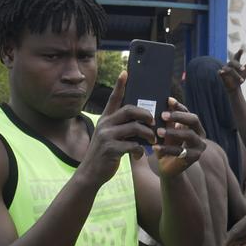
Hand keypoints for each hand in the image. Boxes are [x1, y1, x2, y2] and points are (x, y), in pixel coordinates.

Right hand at [78, 71, 157, 185]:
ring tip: (153, 140)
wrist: (91, 173)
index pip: (113, 99)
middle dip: (145, 114)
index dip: (120, 85)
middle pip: (129, 110)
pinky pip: (134, 145)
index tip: (126, 72)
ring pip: (135, 127)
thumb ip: (122, 128)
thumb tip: (142, 123)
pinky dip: (141, 150)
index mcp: (105, 119)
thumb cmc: (105, 154)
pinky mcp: (111, 149)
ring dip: (148, 134)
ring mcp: (107, 136)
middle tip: (154, 121)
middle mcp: (105, 124)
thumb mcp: (110, 137)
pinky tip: (139, 155)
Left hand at [153, 98, 206, 177]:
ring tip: (159, 132)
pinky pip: (181, 151)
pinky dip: (167, 149)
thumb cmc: (167, 146)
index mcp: (194, 126)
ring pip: (189, 135)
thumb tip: (160, 104)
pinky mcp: (194, 157)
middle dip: (178, 116)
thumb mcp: (166, 131)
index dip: (179, 106)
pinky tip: (155, 147)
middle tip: (163, 115)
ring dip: (173, 132)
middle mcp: (200, 134)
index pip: (188, 111)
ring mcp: (199, 146)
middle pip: (193, 120)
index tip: (168, 100)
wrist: (168, 167)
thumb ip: (166, 121)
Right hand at [219, 49, 245, 91]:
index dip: (239, 53)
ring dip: (236, 75)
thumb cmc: (240, 76)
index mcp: (235, 63)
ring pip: (229, 70)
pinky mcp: (221, 74)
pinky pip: (220, 72)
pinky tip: (221, 72)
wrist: (235, 87)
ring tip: (242, 81)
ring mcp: (225, 69)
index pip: (237, 57)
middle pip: (233, 62)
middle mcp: (229, 65)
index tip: (242, 50)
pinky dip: (221, 72)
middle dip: (238, 65)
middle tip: (244, 68)